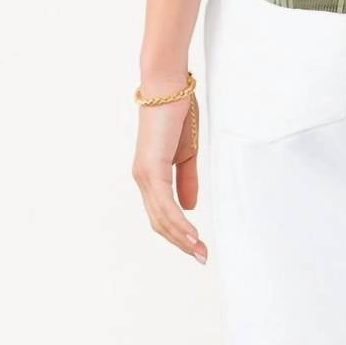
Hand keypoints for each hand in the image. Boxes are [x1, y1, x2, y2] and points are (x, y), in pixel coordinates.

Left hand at [132, 85, 206, 263]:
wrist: (169, 88)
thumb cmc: (177, 114)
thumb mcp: (187, 153)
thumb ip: (186, 180)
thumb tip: (190, 208)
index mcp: (150, 176)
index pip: (162, 214)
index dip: (179, 233)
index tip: (198, 246)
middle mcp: (143, 179)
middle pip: (159, 222)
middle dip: (181, 243)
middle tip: (202, 257)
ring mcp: (145, 175)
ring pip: (161, 218)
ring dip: (181, 238)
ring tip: (200, 251)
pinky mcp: (151, 167)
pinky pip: (165, 203)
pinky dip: (178, 222)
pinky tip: (191, 234)